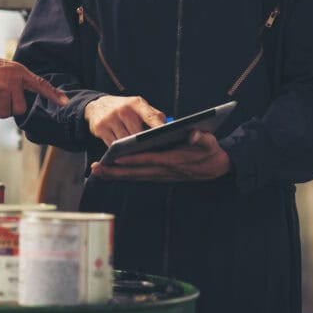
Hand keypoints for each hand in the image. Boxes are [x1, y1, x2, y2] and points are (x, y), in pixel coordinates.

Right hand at [0, 52, 68, 117]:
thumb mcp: (4, 71)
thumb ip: (16, 84)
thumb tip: (22, 105)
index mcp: (19, 72)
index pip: (40, 84)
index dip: (53, 94)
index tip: (65, 102)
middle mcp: (13, 79)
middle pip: (20, 109)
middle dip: (9, 108)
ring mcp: (1, 87)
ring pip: (5, 113)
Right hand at [84, 95, 165, 144]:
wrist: (97, 105)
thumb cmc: (125, 108)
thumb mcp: (139, 106)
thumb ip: (153, 116)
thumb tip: (169, 130)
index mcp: (136, 103)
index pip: (151, 116)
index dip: (160, 128)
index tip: (168, 137)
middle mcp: (123, 109)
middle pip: (138, 134)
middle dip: (144, 143)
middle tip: (150, 151)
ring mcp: (110, 119)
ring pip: (125, 142)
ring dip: (131, 149)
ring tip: (137, 152)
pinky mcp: (100, 129)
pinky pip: (113, 145)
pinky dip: (119, 150)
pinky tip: (122, 151)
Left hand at [89, 130, 231, 181]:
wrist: (216, 168)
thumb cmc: (210, 151)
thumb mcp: (210, 142)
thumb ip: (201, 138)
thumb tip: (193, 135)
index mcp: (175, 161)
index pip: (150, 160)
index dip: (133, 159)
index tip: (117, 156)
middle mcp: (165, 172)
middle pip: (136, 172)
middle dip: (116, 171)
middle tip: (96, 168)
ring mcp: (161, 176)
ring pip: (134, 177)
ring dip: (115, 175)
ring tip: (96, 170)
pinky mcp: (158, 177)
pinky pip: (138, 177)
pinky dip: (123, 176)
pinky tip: (110, 173)